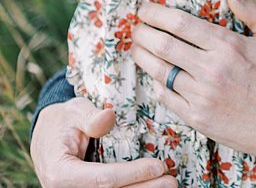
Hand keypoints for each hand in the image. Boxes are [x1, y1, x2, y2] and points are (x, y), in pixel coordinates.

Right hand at [30, 98, 174, 187]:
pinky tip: (152, 184)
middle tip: (171, 182)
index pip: (101, 179)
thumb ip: (91, 117)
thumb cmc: (63, 120)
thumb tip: (109, 117)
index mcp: (60, 172)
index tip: (158, 166)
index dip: (131, 174)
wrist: (48, 133)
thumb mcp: (74, 112)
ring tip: (168, 184)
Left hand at [130, 0, 255, 157]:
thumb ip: (254, 12)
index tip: (145, 9)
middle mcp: (211, 69)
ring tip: (137, 49)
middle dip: (142, 33)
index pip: (181, 24)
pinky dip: (157, 84)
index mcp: (228, 46)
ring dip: (142, 57)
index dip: (156, 14)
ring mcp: (201, 94)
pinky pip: (166, 97)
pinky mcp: (196, 116)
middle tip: (136, 28)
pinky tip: (156, 76)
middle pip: (162, 46)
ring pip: (159, 71)